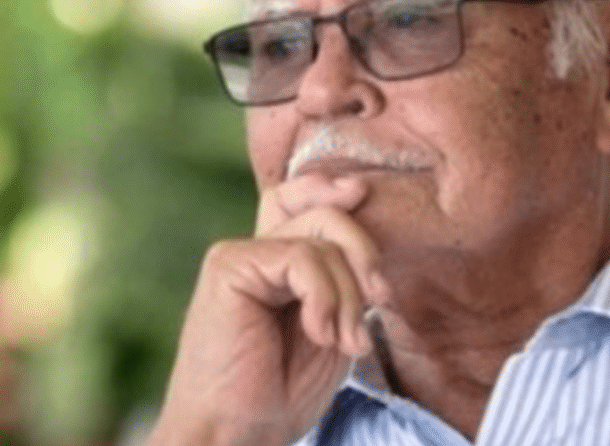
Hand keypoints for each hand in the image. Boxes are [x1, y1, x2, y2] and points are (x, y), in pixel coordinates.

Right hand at [148, 175, 389, 445]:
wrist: (236, 433)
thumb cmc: (280, 390)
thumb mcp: (331, 326)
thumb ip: (342, 280)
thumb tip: (364, 234)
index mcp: (274, 263)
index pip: (301, 201)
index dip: (329, 187)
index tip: (361, 191)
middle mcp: (254, 252)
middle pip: (323, 213)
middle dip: (363, 253)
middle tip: (380, 301)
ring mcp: (239, 256)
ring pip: (321, 240)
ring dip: (349, 295)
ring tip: (345, 342)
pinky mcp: (229, 266)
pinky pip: (303, 258)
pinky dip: (326, 297)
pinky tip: (319, 334)